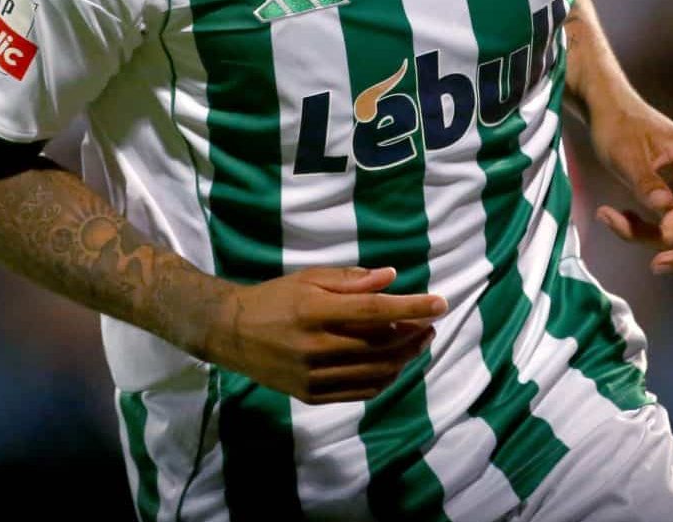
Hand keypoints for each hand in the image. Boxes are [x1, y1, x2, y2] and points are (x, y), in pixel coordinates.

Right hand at [203, 265, 445, 403]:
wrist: (232, 333)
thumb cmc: (275, 298)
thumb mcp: (309, 278)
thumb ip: (351, 280)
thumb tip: (392, 278)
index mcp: (315, 310)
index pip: (375, 310)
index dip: (412, 307)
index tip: (441, 303)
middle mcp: (316, 346)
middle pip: (381, 343)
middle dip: (414, 332)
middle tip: (429, 322)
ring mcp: (314, 375)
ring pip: (376, 370)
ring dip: (405, 356)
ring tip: (418, 341)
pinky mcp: (312, 395)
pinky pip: (361, 391)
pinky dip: (385, 378)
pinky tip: (394, 363)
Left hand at [591, 101, 672, 273]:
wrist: (605, 116)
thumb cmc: (620, 126)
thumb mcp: (626, 154)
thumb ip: (646, 183)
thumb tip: (665, 212)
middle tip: (658, 265)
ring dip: (644, 236)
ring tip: (608, 216)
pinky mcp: (667, 204)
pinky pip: (659, 229)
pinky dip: (635, 229)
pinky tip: (610, 214)